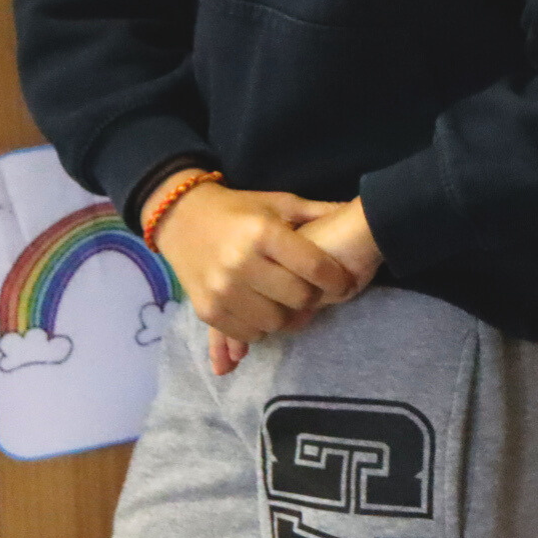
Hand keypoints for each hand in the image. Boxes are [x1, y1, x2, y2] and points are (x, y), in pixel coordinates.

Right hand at [205, 201, 382, 377]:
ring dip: (288, 317)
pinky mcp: (207, 310)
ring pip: (275, 323)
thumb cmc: (239, 209)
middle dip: (313, 298)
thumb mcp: (279, 203)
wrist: (180, 217)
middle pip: (298, 299)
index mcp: (264, 233)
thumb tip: (357, 209)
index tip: (345, 283)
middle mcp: (241, 263)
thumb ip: (318, 212)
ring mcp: (222, 289)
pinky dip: (261, 328)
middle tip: (313, 293)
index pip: (314, 267)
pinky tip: (264, 310)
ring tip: (289, 303)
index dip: (337, 280)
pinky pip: (248, 334)